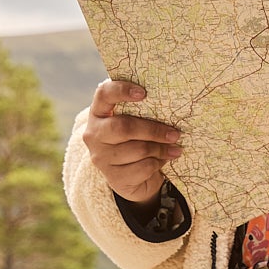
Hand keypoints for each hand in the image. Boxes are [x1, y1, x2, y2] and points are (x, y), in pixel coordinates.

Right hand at [82, 77, 182, 203]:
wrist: (131, 178)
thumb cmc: (135, 141)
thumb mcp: (135, 123)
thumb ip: (142, 112)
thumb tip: (171, 106)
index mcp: (98, 113)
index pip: (103, 94)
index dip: (121, 90)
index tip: (143, 93)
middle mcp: (94, 134)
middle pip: (123, 127)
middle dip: (153, 130)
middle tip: (175, 134)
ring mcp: (101, 157)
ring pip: (138, 150)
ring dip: (160, 149)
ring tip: (173, 149)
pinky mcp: (113, 178)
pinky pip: (143, 167)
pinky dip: (157, 164)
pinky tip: (161, 161)